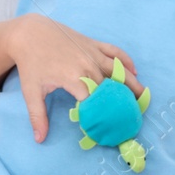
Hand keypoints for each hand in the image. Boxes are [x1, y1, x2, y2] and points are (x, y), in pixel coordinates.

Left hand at [6, 14, 141, 141]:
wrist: (31, 34)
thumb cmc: (32, 64)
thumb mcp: (32, 92)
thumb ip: (38, 116)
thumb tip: (39, 139)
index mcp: (73, 78)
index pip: (93, 101)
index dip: (101, 115)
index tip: (106, 127)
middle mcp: (87, 65)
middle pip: (110, 87)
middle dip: (121, 103)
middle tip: (131, 117)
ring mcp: (92, 52)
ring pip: (118, 70)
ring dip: (131, 83)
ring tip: (142, 96)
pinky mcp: (94, 43)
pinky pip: (115, 52)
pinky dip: (126, 62)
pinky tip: (134, 72)